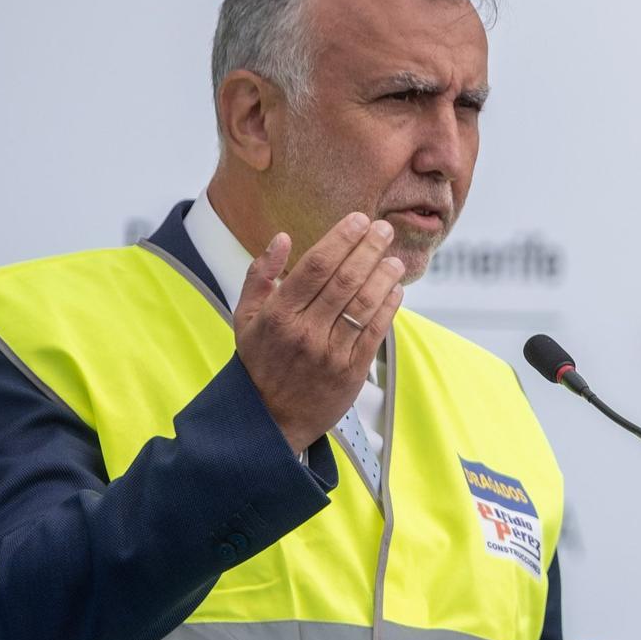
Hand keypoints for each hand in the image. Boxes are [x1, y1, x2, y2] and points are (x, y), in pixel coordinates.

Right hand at [235, 213, 403, 452]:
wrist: (271, 419)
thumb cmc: (260, 363)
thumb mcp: (245, 318)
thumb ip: (260, 276)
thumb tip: (281, 238)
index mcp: (278, 315)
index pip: (314, 267)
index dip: (340, 240)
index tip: (358, 220)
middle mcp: (304, 332)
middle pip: (344, 281)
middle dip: (368, 250)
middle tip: (384, 229)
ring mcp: (330, 353)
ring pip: (363, 305)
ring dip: (383, 276)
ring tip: (394, 258)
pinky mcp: (351, 371)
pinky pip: (374, 332)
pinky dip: (388, 307)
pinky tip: (395, 288)